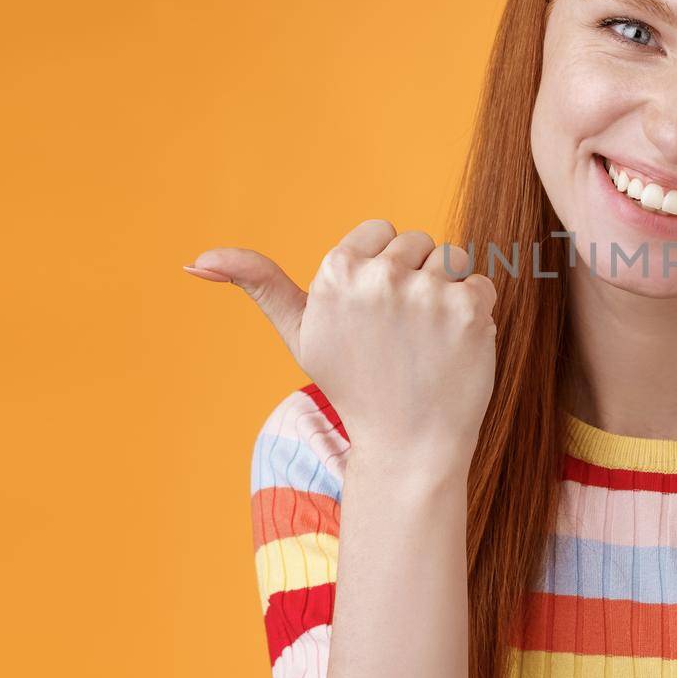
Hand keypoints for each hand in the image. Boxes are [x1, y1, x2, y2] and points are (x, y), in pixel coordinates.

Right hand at [183, 220, 496, 473]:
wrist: (408, 446)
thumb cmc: (354, 386)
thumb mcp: (300, 334)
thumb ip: (259, 285)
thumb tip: (194, 261)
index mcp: (336, 272)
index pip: (381, 231)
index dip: (384, 269)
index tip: (375, 313)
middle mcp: (379, 276)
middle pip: (418, 241)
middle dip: (416, 278)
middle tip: (402, 333)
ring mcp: (426, 292)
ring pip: (452, 257)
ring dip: (448, 292)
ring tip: (428, 339)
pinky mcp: (469, 308)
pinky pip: (482, 283)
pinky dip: (476, 314)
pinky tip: (454, 348)